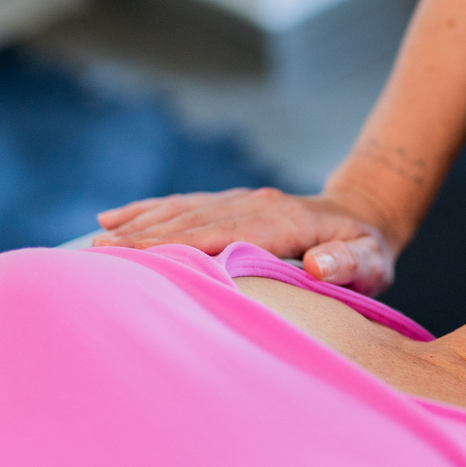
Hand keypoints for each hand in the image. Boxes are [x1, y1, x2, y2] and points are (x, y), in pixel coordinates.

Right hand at [89, 188, 398, 293]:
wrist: (363, 216)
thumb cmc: (366, 249)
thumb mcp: (371, 261)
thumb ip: (349, 263)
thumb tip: (318, 265)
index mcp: (282, 222)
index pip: (221, 232)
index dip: (178, 244)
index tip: (137, 257)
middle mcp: (254, 204)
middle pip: (189, 220)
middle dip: (142, 238)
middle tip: (96, 259)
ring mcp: (239, 201)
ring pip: (179, 210)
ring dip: (136, 225)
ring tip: (94, 246)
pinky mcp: (230, 204)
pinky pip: (183, 205)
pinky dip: (146, 211)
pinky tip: (111, 220)